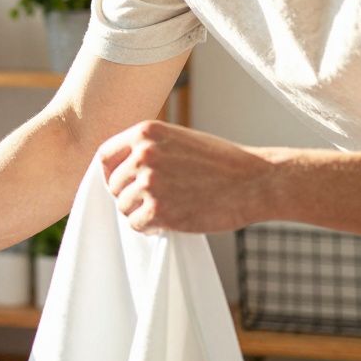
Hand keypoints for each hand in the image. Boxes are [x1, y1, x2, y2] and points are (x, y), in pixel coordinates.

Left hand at [97, 120, 272, 233]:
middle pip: (114, 185)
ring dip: (141, 213)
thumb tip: (120, 169)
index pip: (105, 156)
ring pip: (124, 208)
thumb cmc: (221, 162)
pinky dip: (150, 228)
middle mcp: (144, 155)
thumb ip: (149, 149)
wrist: (255, 181)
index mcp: (146, 132)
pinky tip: (170, 222)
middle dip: (129, 196)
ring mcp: (150, 183)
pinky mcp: (159, 211)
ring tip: (169, 209)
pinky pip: (137, 225)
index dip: (110, 174)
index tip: (120, 184)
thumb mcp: (179, 140)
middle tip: (154, 201)